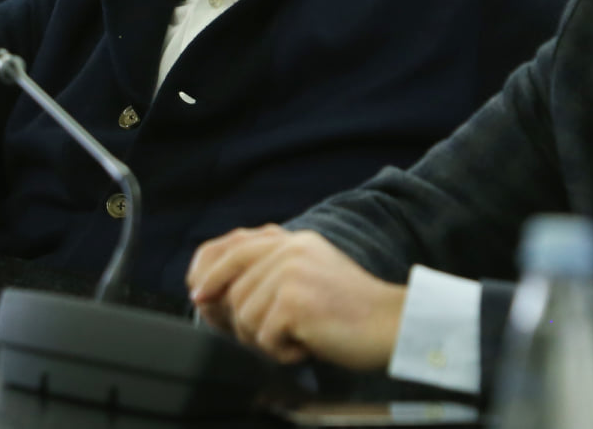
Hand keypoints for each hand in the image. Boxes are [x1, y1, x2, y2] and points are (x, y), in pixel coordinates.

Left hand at [186, 225, 405, 369]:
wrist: (393, 326)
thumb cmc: (353, 313)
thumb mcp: (310, 277)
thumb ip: (271, 273)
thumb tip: (214, 294)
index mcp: (292, 241)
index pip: (233, 247)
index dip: (210, 271)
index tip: (199, 294)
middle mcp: (289, 249)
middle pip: (233, 289)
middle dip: (242, 322)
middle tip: (273, 336)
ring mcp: (291, 273)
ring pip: (244, 318)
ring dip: (267, 340)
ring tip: (301, 338)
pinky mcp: (294, 301)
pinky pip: (263, 337)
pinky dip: (283, 352)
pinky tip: (308, 345)